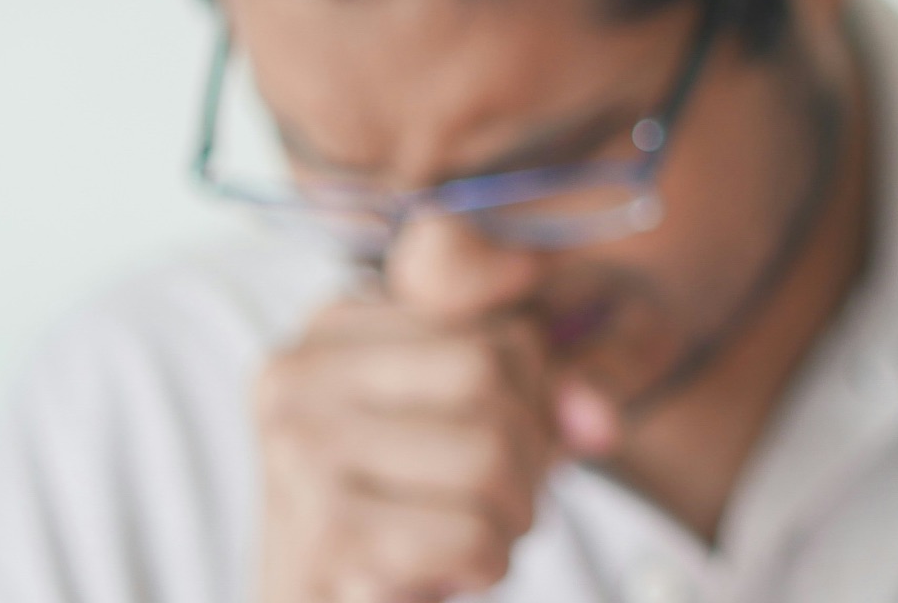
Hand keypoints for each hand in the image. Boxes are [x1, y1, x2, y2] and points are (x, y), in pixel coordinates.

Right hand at [255, 298, 556, 602]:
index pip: (502, 331)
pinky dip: (488, 562)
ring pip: (488, 454)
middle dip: (530, 452)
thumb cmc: (407, 508)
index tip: (517, 442)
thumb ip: (545, 387)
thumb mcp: (470, 417)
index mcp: (335, 326)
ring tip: (475, 532)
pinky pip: (471, 534)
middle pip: (490, 375)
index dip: (541, 397)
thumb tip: (598, 419)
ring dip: (513, 514)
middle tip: (504, 499)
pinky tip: (450, 570)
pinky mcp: (322, 535)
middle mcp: (299, 373)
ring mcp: (300, 451)